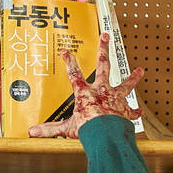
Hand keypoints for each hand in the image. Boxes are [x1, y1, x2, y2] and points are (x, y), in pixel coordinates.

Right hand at [27, 31, 142, 137]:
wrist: (107, 136)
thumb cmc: (88, 129)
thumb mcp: (67, 128)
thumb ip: (50, 129)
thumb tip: (33, 131)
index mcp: (85, 93)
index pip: (74, 72)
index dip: (68, 60)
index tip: (65, 51)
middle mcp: (101, 91)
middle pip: (103, 65)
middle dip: (103, 50)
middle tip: (105, 37)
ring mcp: (115, 99)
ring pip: (125, 84)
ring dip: (133, 77)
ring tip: (140, 70)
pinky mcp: (125, 110)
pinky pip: (132, 111)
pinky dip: (135, 111)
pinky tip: (139, 110)